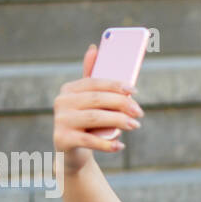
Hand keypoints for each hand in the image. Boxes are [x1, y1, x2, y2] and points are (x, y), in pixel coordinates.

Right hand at [51, 42, 144, 168]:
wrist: (73, 153)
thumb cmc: (87, 124)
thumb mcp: (90, 102)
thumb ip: (93, 79)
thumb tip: (94, 48)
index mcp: (69, 90)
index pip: (94, 82)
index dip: (115, 85)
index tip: (134, 90)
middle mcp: (61, 102)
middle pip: (97, 99)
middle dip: (122, 104)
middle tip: (140, 112)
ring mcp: (60, 121)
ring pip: (95, 118)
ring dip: (118, 121)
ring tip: (135, 125)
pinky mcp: (62, 139)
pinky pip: (89, 140)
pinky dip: (107, 143)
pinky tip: (120, 145)